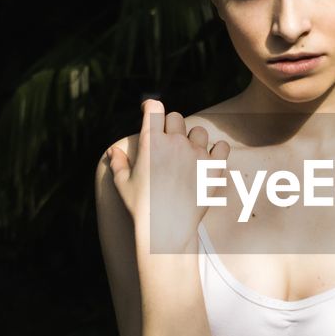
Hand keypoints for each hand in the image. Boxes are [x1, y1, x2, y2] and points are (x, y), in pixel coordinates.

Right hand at [106, 98, 230, 250]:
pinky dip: (217, 151)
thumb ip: (118, 163)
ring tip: (189, 155)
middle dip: (171, 126)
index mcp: (151, 142)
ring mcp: (197, 153)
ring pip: (199, 131)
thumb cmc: (141, 208)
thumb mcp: (123, 184)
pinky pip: (222, 147)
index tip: (150, 111)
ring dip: (194, 139)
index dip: (151, 107)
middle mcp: (175, 142)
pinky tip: (210, 159)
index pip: (154, 108)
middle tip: (168, 143)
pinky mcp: (214, 167)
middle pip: (176, 118)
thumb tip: (112, 151)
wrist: (167, 229)